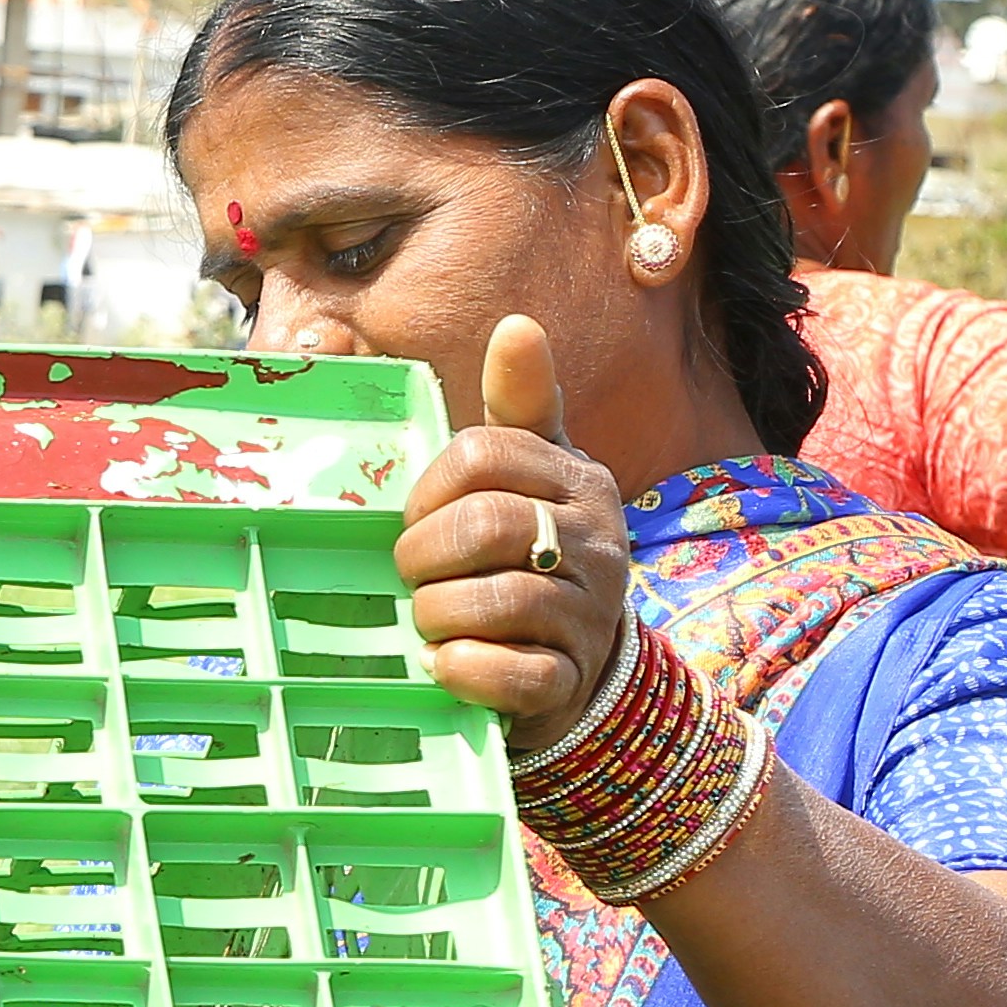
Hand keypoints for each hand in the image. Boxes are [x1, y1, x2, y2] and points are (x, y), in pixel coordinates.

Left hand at [396, 312, 633, 743]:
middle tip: (408, 571)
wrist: (575, 662)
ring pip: (500, 599)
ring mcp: (589, 614)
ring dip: (437, 612)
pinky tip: (443, 663)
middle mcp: (598, 543)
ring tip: (423, 618)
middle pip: (487, 523)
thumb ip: (520, 407)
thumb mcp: (532, 475)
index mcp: (579, 481)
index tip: (413, 516)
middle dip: (425, 552)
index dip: (429, 487)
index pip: (485, 455)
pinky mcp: (570, 680)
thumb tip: (517, 326)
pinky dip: (467, 669)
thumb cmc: (531, 552)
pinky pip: (516, 674)